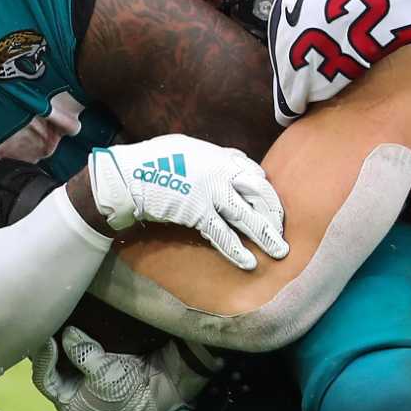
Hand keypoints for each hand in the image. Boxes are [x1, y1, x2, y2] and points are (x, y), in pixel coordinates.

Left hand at [32, 326, 219, 410]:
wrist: (161, 383)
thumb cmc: (131, 386)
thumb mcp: (104, 373)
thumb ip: (83, 353)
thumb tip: (67, 333)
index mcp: (68, 401)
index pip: (43, 378)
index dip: (43, 358)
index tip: (47, 339)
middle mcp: (70, 388)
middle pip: (47, 364)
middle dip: (44, 346)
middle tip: (40, 323)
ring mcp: (80, 374)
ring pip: (58, 354)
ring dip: (55, 339)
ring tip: (50, 319)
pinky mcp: (93, 360)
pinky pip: (73, 346)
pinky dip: (68, 335)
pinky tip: (65, 319)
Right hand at [87, 135, 288, 270]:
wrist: (128, 176)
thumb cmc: (150, 161)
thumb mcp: (183, 148)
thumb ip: (206, 158)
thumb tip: (221, 165)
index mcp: (216, 155)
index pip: (251, 170)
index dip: (262, 188)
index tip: (267, 201)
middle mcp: (220, 170)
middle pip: (258, 191)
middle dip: (273, 211)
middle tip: (282, 229)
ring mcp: (211, 191)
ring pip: (247, 214)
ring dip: (266, 234)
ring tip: (280, 251)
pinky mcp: (198, 212)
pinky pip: (223, 233)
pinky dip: (237, 249)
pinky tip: (249, 262)